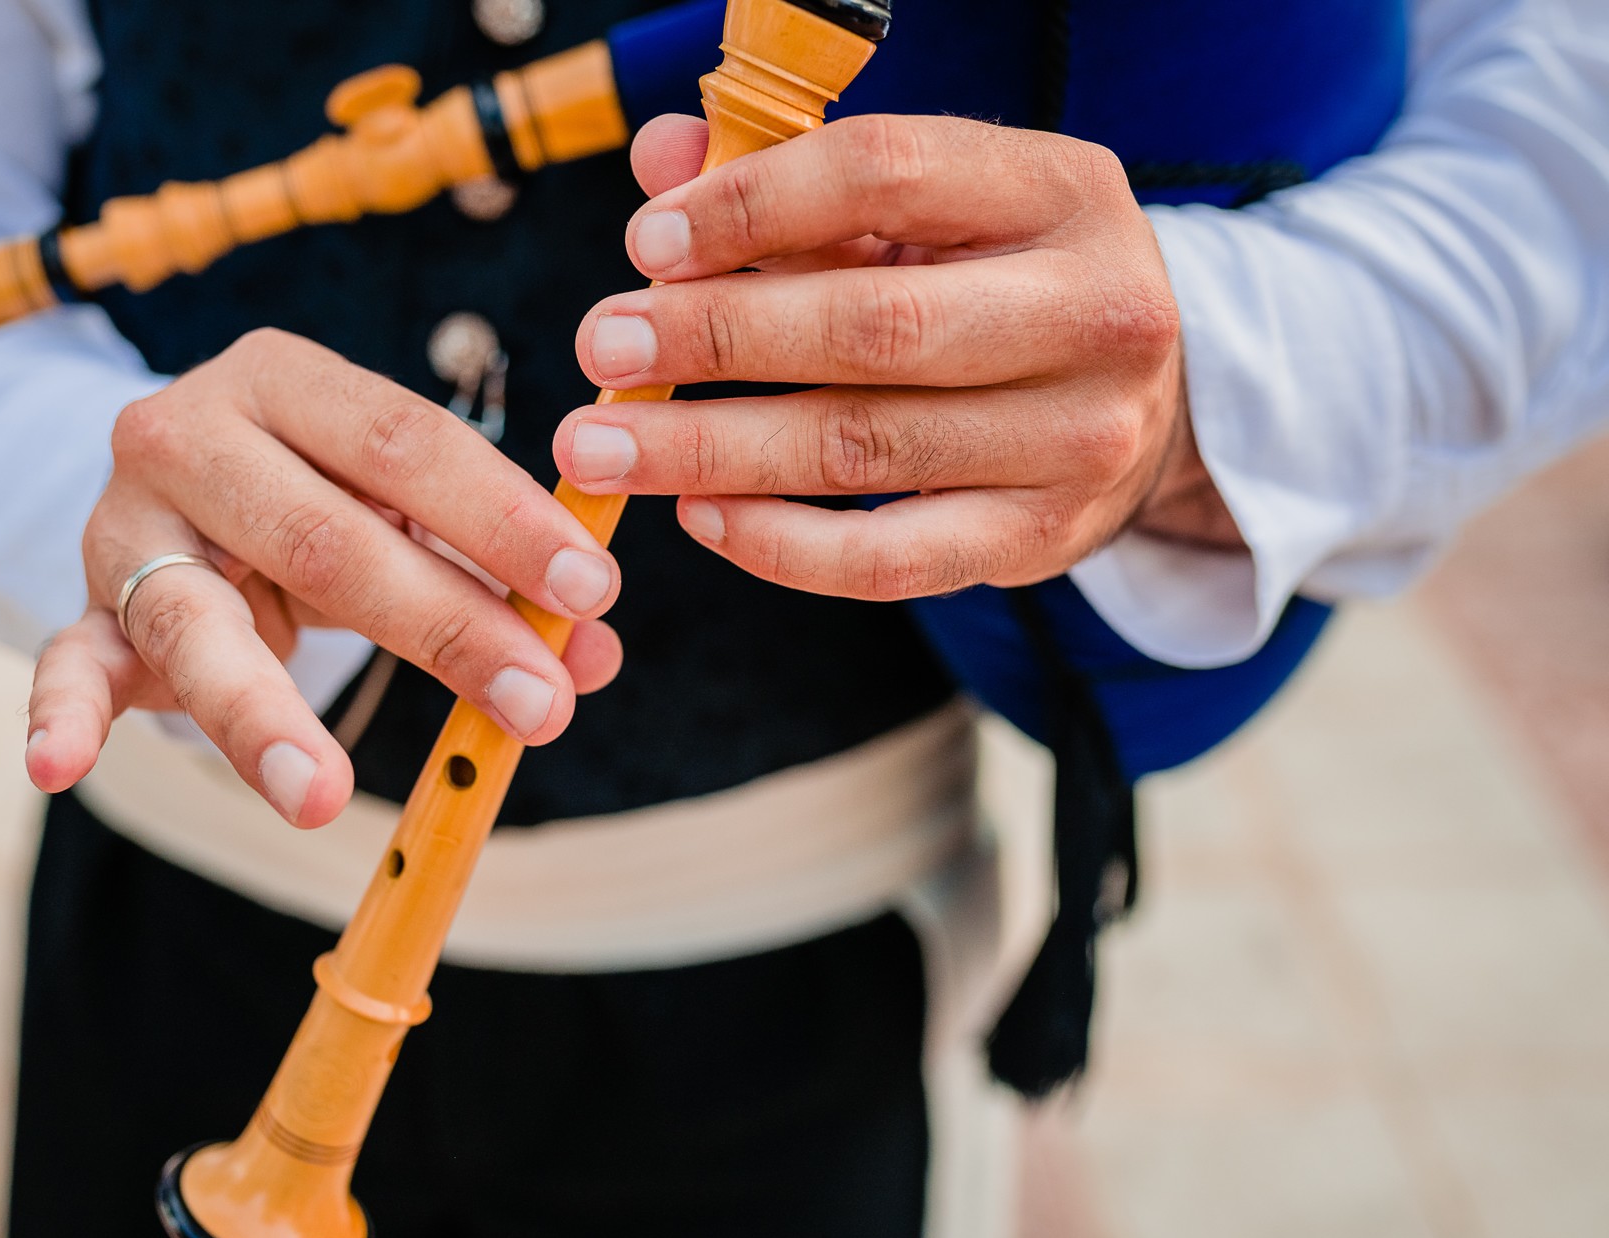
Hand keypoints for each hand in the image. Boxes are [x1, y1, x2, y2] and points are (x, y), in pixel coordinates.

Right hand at [25, 330, 624, 826]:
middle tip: (537, 701)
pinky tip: (58, 768)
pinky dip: (60, 717)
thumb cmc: (317, 495)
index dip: (501, 517)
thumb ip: (490, 570)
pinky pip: (65, 664)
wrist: (174, 488)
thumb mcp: (398, 509)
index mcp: (282, 379)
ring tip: (323, 793)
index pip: (403, 441)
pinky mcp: (84, 608)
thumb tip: (594, 656)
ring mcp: (125, 527)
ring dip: (264, 715)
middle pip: (321, 535)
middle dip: (441, 623)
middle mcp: (189, 434)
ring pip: (195, 619)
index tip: (591, 591)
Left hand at [553, 113, 1240, 600]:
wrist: (1151, 405)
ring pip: (865, 447)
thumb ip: (795, 179)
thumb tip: (659, 161)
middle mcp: (1093, 311)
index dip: (751, 205)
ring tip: (602, 448)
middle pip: (872, 324)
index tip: (646, 244)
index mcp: (1060, 189)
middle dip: (716, 338)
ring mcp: (1076, 439)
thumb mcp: (930, 210)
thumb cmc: (1001, 285)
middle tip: (602, 346)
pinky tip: (701, 515)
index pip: (888, 172)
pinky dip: (782, 545)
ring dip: (711, 450)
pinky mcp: (1041, 540)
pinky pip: (888, 559)